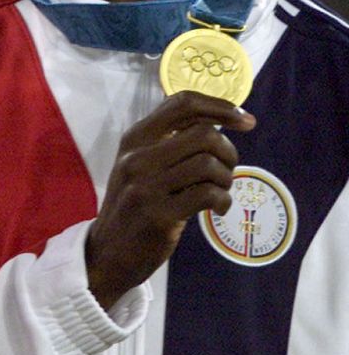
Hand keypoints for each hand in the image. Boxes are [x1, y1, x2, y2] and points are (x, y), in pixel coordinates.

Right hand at [86, 90, 256, 308]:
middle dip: (229, 151)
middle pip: (204, 134)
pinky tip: (218, 209)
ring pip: (208, 164)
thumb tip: (218, 121)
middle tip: (228, 169)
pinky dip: (223, 201)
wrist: (108, 251)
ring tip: (220, 192)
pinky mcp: (159, 214)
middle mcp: (137, 157)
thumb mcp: (141, 165)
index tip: (245, 120)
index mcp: (134, 138)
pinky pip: (208, 195)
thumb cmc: (132, 204)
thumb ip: (168, 142)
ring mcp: (146, 186)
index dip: (221, 106)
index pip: (182, 103)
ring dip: (226, 179)